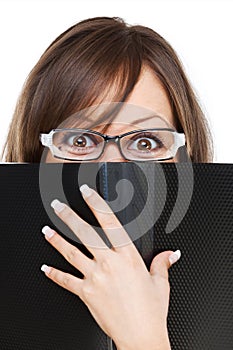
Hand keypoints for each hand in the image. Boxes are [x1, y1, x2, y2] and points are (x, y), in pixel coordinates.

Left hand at [41, 184, 180, 349]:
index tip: (86, 193)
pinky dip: (54, 274)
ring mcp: (95, 278)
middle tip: (57, 205)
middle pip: (85, 234)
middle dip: (69, 216)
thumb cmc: (150, 312)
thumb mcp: (160, 284)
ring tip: (46, 230)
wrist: (140, 338)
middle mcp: (109, 264)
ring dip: (57, 240)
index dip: (96, 205)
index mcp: (128, 257)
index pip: (109, 223)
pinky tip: (46, 268)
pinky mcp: (86, 294)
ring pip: (71, 253)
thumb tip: (172, 253)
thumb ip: (162, 263)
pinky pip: (66, 281)